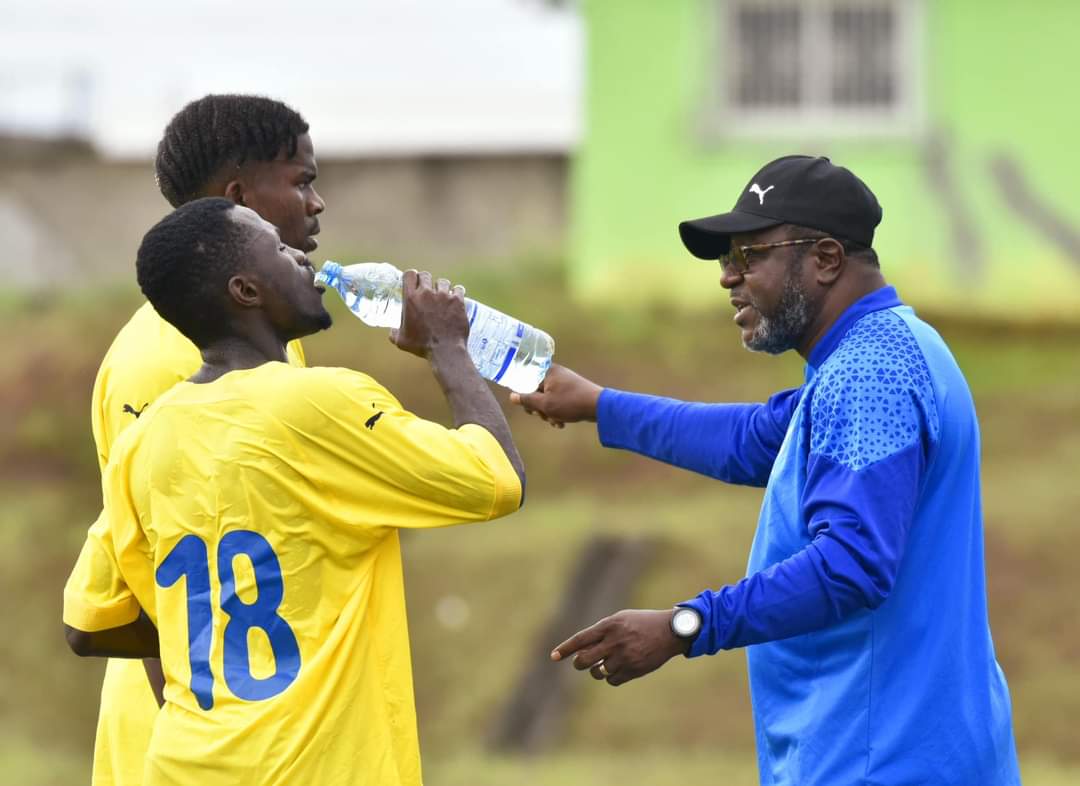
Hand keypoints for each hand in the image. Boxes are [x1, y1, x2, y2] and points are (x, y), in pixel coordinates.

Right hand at [389, 270, 468, 358]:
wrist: (445, 350)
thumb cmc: (422, 346)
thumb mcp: (402, 341)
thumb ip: (394, 333)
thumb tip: (392, 331)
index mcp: (411, 299)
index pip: (409, 274)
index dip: (411, 277)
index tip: (413, 282)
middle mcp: (427, 293)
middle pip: (425, 275)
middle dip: (426, 281)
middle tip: (428, 291)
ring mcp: (443, 295)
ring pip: (442, 281)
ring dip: (442, 288)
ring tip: (442, 297)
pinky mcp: (458, 301)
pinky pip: (458, 289)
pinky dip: (457, 293)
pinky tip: (455, 299)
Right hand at [509, 364, 602, 426]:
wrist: (599, 406)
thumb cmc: (570, 403)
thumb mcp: (545, 405)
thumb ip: (527, 400)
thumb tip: (512, 396)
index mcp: (547, 371)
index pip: (527, 381)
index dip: (526, 396)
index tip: (530, 408)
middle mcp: (556, 374)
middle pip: (537, 392)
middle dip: (539, 408)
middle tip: (545, 416)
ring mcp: (565, 382)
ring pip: (547, 399)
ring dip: (549, 413)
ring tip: (556, 421)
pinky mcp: (572, 391)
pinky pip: (558, 401)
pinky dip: (558, 412)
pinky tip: (562, 423)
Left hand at [550, 609, 688, 685]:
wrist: (671, 631)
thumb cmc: (642, 623)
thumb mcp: (621, 619)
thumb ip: (601, 632)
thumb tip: (580, 651)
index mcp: (610, 625)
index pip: (581, 639)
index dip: (566, 648)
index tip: (553, 656)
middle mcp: (615, 641)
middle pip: (584, 661)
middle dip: (579, 663)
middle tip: (581, 662)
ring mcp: (625, 657)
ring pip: (598, 673)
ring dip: (597, 670)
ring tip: (604, 663)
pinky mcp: (635, 670)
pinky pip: (613, 680)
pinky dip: (612, 677)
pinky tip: (618, 668)